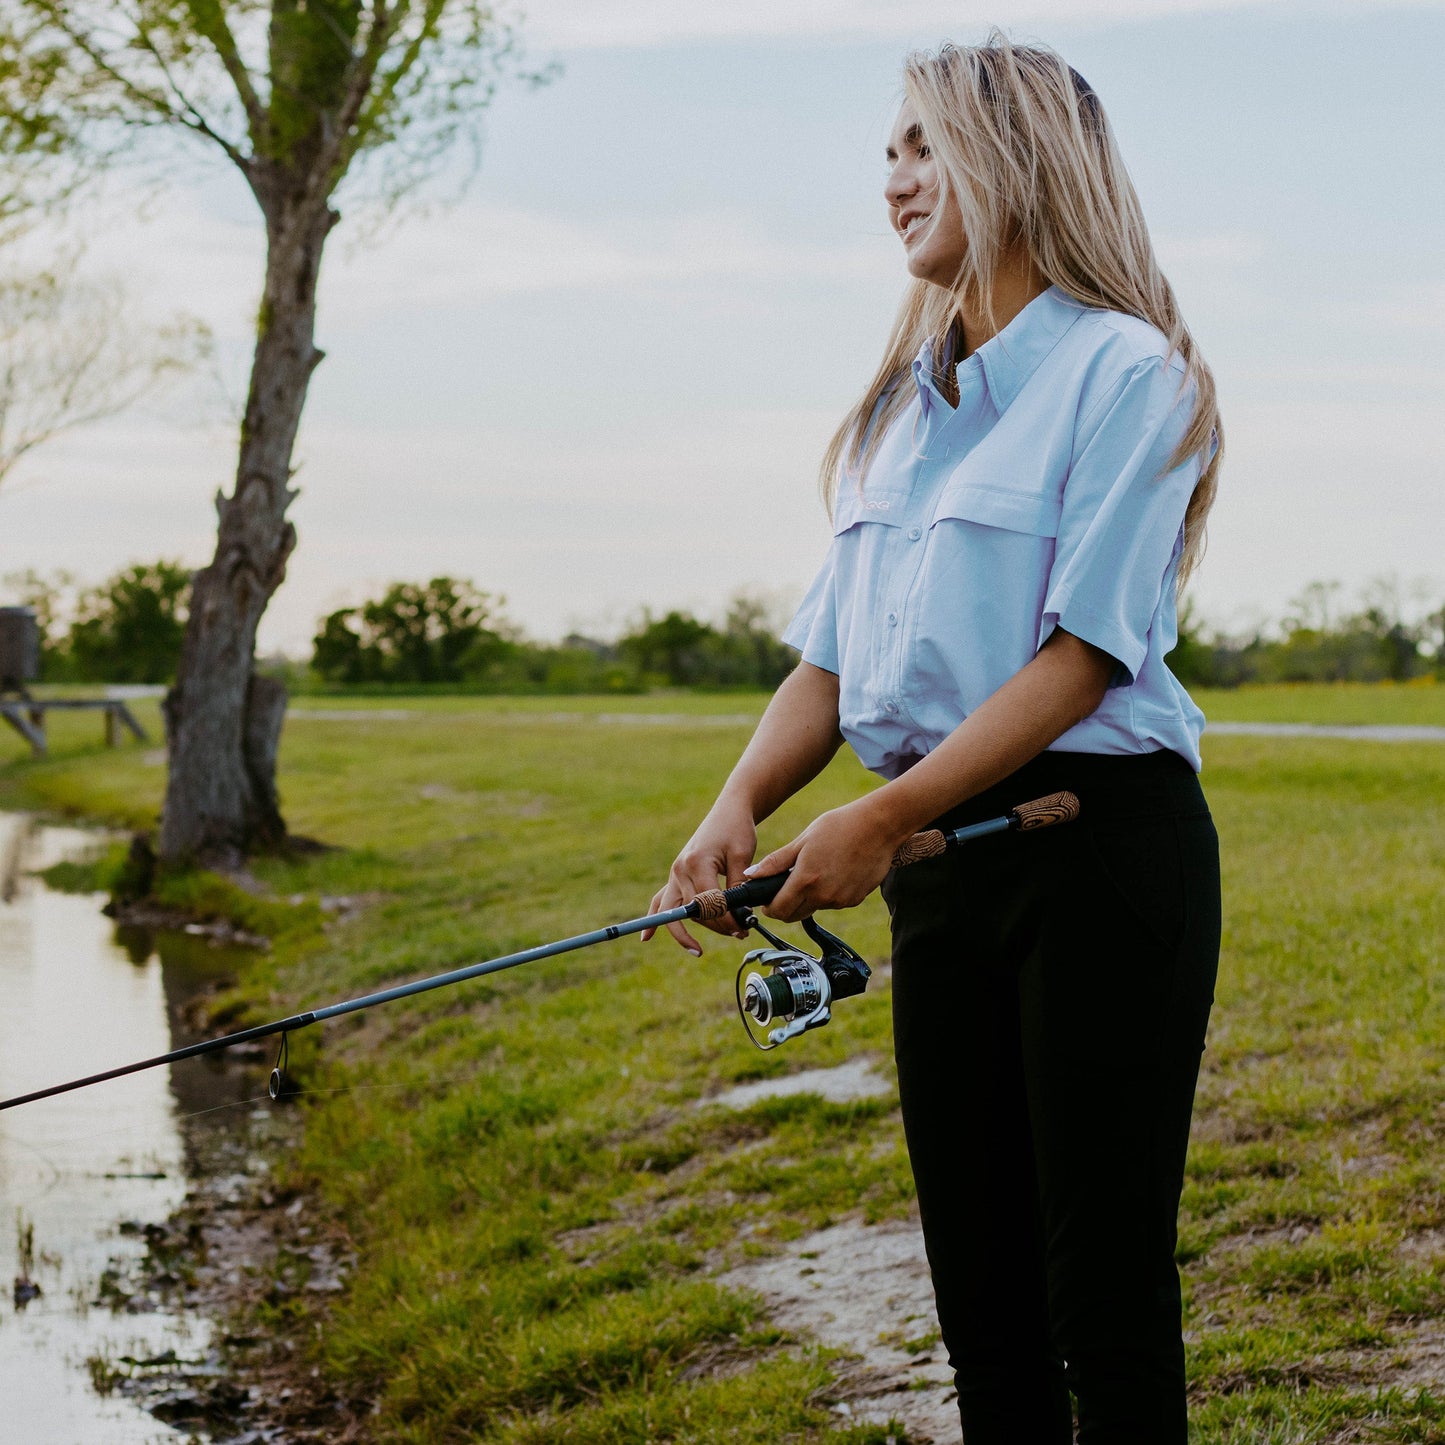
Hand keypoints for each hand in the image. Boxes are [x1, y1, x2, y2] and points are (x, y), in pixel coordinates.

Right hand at [641, 797, 756, 953]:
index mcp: (696, 863)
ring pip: (676, 911)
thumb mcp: (743, 855)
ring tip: (707, 944)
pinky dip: (654, 919)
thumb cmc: (737, 830)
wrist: (728, 812)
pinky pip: (660, 901)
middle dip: (716, 926)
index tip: (743, 928)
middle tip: (740, 933)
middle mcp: (680, 870)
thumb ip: (738, 885)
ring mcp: (674, 874)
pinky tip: (646, 938)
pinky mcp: (676, 876)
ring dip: (692, 930)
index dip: (726, 920)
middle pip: (693, 911)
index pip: (709, 903)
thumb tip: (740, 914)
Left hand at [747, 796, 901, 922]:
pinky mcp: (855, 900)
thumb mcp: (803, 840)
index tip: (767, 901)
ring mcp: (841, 901)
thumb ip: (775, 862)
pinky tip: (835, 872)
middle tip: (787, 886)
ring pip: (815, 908)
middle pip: (795, 915)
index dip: (770, 908)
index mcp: (806, 880)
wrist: (879, 826)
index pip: (779, 910)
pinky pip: (833, 903)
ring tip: (816, 870)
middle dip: (786, 906)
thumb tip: (750, 876)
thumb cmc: (839, 826)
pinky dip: (828, 894)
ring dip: (809, 897)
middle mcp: (823, 896)